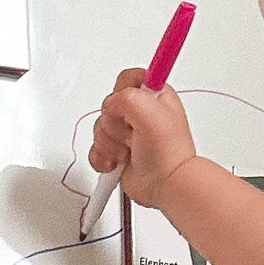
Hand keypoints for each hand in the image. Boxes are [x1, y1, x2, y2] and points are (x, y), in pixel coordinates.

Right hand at [88, 71, 196, 208]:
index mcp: (152, 95)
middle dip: (115, 125)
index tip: (132, 108)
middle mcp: (138, 112)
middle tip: (133, 136)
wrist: (166, 185)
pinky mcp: (115, 152)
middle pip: (107, 106)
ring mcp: (126, 133)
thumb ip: (126, 97)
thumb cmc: (168, 152)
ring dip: (110, 144)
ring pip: (99, 128)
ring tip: (129, 152)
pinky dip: (103, 158)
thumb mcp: (151, 111)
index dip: (123, 92)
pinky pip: (95, 149)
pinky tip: (118, 163)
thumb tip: (111, 104)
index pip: (127, 78)